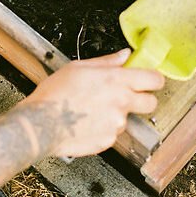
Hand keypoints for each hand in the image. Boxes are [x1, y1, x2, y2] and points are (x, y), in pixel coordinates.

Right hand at [19, 49, 164, 157]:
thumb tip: (124, 55)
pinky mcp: (109, 140)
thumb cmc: (55, 94)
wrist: (41, 124)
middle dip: (143, 99)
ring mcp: (116, 123)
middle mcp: (121, 102)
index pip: (154, 79)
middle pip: (151, 103)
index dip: (154, 80)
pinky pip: (112, 133)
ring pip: (127, 118)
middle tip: (128, 97)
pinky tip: (87, 122)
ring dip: (116, 115)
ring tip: (92, 111)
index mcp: (116, 80)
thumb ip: (107, 62)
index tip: (150, 80)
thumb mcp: (79, 68)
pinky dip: (103, 129)